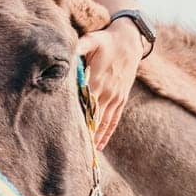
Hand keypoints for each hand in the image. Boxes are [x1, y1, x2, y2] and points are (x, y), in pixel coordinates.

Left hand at [77, 16, 144, 150]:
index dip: (77, 119)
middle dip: (84, 133)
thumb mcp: (92, 40)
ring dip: (95, 137)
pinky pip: (114, 120)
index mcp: (98, 80)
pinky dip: (106, 133)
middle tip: (72, 152)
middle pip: (94, 117)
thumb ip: (78, 47)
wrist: (130, 40)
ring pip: (104, 122)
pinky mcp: (121, 98)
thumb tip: (65, 53)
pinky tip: (99, 145)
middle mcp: (108, 92)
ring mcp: (116, 97)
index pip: (85, 104)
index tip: (67, 134)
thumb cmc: (106, 40)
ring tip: (84, 154)